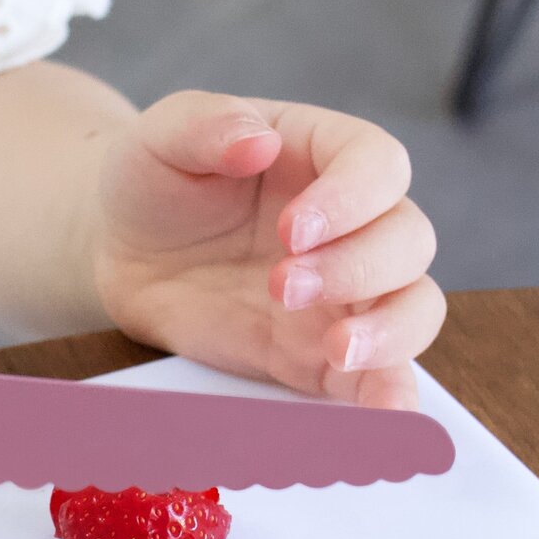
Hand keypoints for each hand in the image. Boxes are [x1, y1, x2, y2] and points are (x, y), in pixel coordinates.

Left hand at [92, 91, 443, 408]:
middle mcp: (353, 223)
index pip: (378, 165)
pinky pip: (380, 375)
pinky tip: (381, 414)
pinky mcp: (322, 354)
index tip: (295, 229)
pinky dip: (391, 396)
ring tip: (335, 347)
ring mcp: (345, 292)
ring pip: (415, 308)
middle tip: (282, 286)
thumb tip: (257, 139)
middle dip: (356, 268)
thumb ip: (205, 124)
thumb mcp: (161, 135)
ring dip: (390, 331)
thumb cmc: (154, 180)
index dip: (352, 198)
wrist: (122, 251)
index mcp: (324, 155)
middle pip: (407, 241)